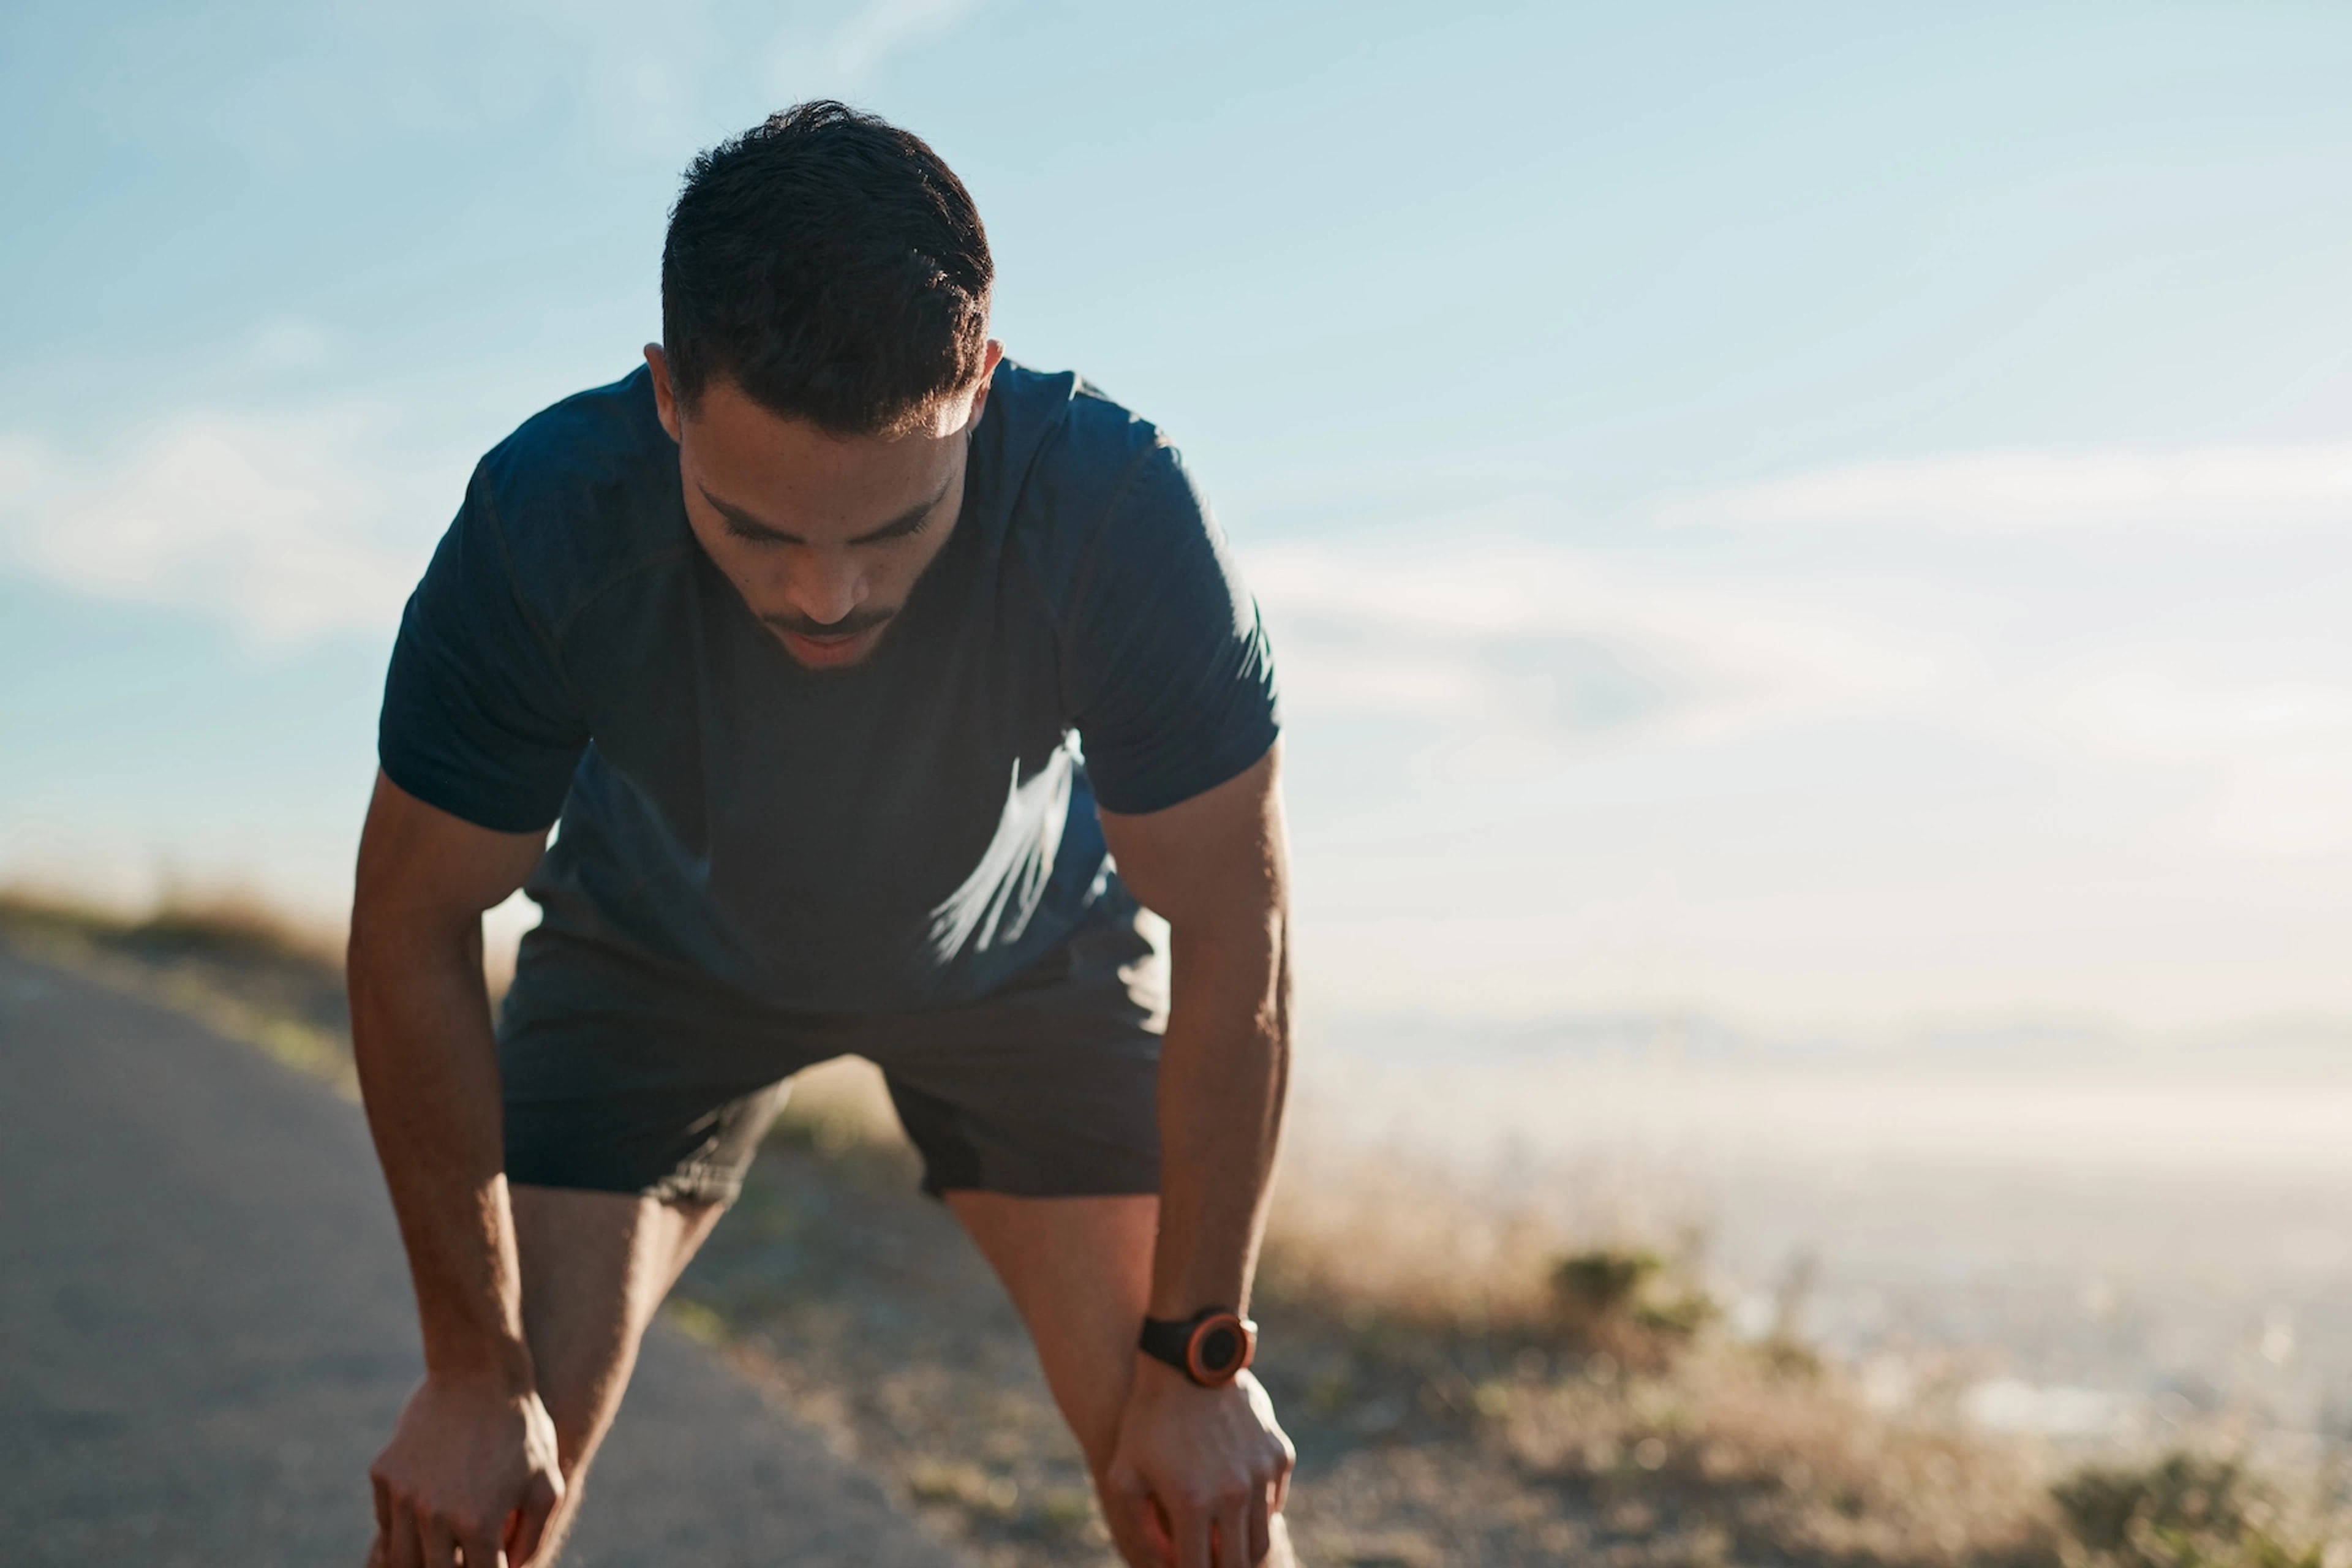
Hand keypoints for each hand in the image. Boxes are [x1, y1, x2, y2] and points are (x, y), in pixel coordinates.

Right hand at [366, 1372, 564, 1566]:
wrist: (479, 1372)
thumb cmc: (521, 1430)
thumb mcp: (545, 1483)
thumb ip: (531, 1539)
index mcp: (478, 1523)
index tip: (492, 1565)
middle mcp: (433, 1516)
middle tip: (465, 1557)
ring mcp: (402, 1495)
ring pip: (400, 1560)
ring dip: (420, 1562)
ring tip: (440, 1552)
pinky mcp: (383, 1475)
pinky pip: (385, 1524)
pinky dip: (401, 1534)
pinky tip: (422, 1526)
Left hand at [1103, 1356, 1295, 1567]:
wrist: (1188, 1360)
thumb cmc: (1148, 1419)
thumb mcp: (1125, 1475)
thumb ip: (1139, 1531)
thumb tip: (1165, 1566)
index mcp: (1193, 1503)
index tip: (1181, 1567)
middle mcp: (1234, 1494)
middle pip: (1237, 1564)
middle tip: (1205, 1560)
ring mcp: (1261, 1474)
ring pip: (1260, 1540)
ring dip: (1240, 1549)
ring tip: (1220, 1543)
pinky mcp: (1278, 1455)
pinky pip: (1273, 1503)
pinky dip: (1256, 1515)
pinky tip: (1234, 1505)